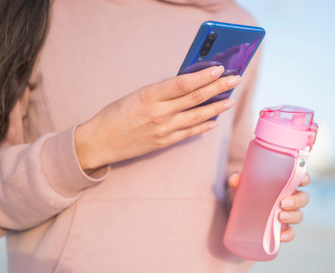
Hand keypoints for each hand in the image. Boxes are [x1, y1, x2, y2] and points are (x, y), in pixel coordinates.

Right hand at [75, 65, 240, 170]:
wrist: (100, 142)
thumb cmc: (114, 114)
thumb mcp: (135, 95)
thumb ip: (161, 91)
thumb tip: (187, 84)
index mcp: (149, 96)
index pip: (183, 84)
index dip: (203, 76)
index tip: (219, 68)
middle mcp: (159, 114)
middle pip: (195, 99)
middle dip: (218, 88)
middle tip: (235, 80)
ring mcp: (163, 130)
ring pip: (197, 117)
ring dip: (216, 108)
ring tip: (230, 100)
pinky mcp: (164, 143)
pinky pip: (189, 133)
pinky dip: (203, 126)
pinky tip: (213, 121)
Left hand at [227, 172, 310, 242]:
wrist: (234, 212)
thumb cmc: (242, 193)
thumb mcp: (239, 186)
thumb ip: (237, 180)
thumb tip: (235, 179)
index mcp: (283, 184)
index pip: (300, 179)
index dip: (305, 178)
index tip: (302, 180)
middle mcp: (288, 198)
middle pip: (303, 198)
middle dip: (297, 201)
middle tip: (283, 203)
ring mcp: (285, 214)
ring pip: (298, 215)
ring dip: (293, 216)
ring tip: (280, 217)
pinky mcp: (279, 228)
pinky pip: (290, 233)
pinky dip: (288, 235)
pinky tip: (281, 236)